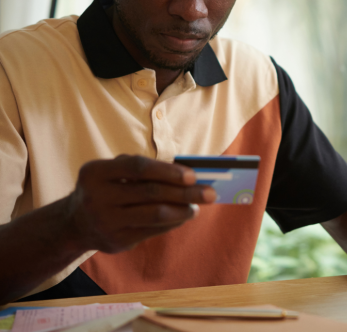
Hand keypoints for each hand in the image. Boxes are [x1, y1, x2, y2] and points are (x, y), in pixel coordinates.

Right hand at [65, 155, 216, 253]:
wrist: (74, 224)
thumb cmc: (105, 188)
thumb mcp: (112, 171)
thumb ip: (143, 168)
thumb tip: (186, 174)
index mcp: (95, 173)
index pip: (138, 168)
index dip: (168, 171)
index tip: (192, 176)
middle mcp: (97, 197)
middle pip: (150, 192)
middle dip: (185, 193)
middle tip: (209, 193)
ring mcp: (106, 222)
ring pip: (154, 215)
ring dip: (182, 210)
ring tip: (198, 207)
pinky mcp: (116, 242)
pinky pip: (152, 231)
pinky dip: (172, 223)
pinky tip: (184, 216)